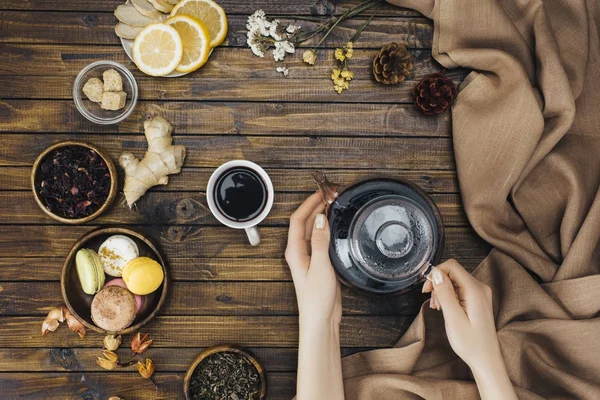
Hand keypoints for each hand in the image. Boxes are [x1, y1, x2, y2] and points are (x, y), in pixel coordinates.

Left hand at [285, 192, 341, 325]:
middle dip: (316, 205)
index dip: (309, 203)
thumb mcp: (320, 266)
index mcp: (294, 251)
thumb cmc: (316, 298)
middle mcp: (299, 251)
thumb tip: (320, 218)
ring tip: (334, 203)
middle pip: (305, 222)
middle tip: (331, 194)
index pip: (298, 219)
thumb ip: (320, 242)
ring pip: (313, 229)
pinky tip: (336, 225)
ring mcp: (308, 257)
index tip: (321, 192)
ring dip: (322, 215)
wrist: (320, 320)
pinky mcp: (318, 263)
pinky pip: (320, 239)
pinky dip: (327, 228)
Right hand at [423, 259, 516, 399]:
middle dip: (437, 284)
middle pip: (452, 272)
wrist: (485, 359)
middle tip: (432, 302)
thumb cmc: (470, 343)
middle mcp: (480, 287)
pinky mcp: (477, 299)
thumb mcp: (453, 318)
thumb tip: (435, 273)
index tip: (426, 289)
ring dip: (442, 290)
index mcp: (475, 290)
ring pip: (454, 280)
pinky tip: (445, 308)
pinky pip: (459, 289)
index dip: (435, 273)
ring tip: (438, 308)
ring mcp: (480, 293)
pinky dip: (448, 295)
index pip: (452, 266)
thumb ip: (445, 293)